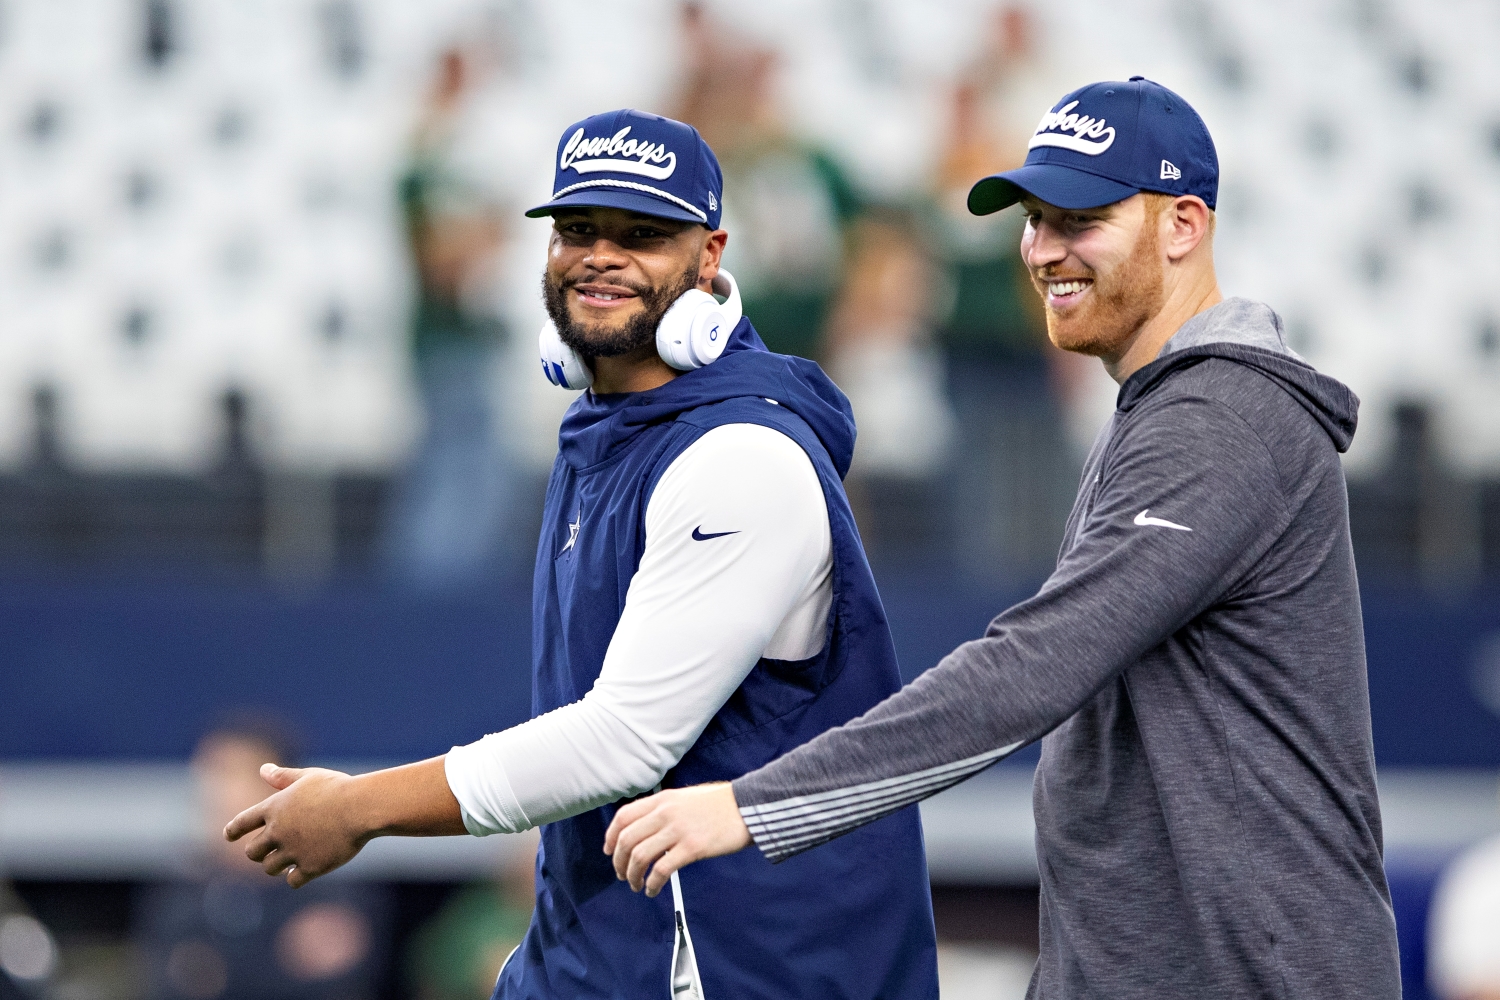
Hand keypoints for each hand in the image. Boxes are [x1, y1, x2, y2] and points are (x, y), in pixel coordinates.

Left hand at [224, 764, 370, 887]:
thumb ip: (284, 777)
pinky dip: (296, 877)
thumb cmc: (338, 789)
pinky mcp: (310, 867)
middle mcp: (277, 832)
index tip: (229, 836)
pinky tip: (304, 871)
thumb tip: (263, 768)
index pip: (241, 823)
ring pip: (269, 868)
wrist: (361, 808)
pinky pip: (292, 881)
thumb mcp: (309, 777)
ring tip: (287, 863)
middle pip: (252, 852)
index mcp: (274, 808)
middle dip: (259, 852)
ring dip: (277, 866)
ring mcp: (292, 851)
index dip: (233, 831)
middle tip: (269, 851)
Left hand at [603, 783, 751, 896]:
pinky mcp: (692, 847)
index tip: (609, 851)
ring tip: (636, 885)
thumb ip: (665, 809)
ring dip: (632, 875)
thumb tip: (647, 828)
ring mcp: (678, 830)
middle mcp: (665, 813)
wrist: (748, 806)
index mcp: (662, 799)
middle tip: (621, 874)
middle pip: (626, 839)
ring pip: (639, 856)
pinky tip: (653, 890)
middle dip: (618, 862)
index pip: (623, 816)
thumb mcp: (685, 797)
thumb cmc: (721, 803)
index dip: (611, 836)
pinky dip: (652, 884)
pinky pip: (661, 870)